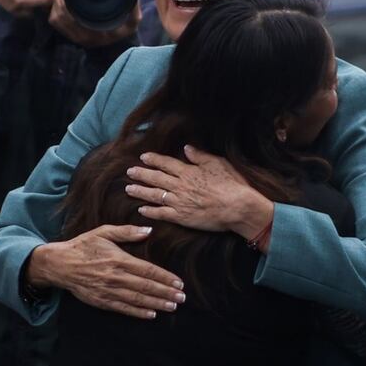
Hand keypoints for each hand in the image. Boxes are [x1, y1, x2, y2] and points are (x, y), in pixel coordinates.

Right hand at [27, 224, 185, 319]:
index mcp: (118, 259)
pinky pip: (123, 308)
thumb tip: (148, 230)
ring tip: (172, 307)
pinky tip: (151, 314)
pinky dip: (138, 312)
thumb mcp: (103, 232)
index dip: (165, 277)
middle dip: (166, 293)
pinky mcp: (101, 300)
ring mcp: (108, 290)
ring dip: (156, 304)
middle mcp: (115, 277)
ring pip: (137, 299)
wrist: (60, 264)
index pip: (147, 270)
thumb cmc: (83, 246)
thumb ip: (126, 231)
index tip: (179, 282)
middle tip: (181, 298)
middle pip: (146, 287)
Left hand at [48, 0, 140, 47]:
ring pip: (54, 19)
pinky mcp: (70, 34)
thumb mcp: (132, 23)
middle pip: (57, 16)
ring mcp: (73, 36)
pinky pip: (55, 22)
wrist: (116, 48)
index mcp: (91, 33)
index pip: (67, 15)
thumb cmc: (122, 33)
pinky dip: (54, 10)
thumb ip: (133, 10)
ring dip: (53, 3)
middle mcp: (79, 36)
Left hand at [126, 145, 273, 238]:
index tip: (143, 157)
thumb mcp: (217, 163)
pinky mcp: (181, 217)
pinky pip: (161, 213)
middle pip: (156, 178)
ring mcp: (179, 201)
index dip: (154, 160)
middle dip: (141, 174)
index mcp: (188, 171)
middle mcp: (180, 185)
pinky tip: (141, 210)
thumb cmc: (231, 184)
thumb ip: (200, 156)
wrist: (237, 207)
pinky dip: (150, 211)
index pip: (166, 163)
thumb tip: (186, 148)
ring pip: (154, 195)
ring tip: (129, 189)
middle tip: (129, 172)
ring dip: (140, 191)